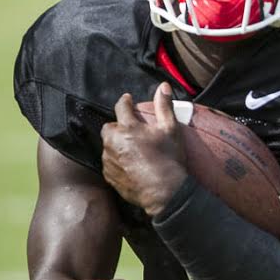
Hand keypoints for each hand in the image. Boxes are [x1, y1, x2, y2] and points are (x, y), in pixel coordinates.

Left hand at [101, 83, 187, 215]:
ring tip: (133, 149)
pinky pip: (109, 162)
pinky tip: (130, 164)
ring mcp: (109, 160)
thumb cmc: (170, 159)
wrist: (165, 193)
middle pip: (109, 127)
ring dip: (117, 144)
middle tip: (132, 130)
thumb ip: (164, 106)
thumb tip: (162, 86)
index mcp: (128, 128)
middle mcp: (114, 142)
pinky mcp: (109, 176)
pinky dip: (117, 160)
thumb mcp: (171, 130)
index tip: (128, 100)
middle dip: (118, 126)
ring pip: (108, 145)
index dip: (125, 101)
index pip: (121, 106)